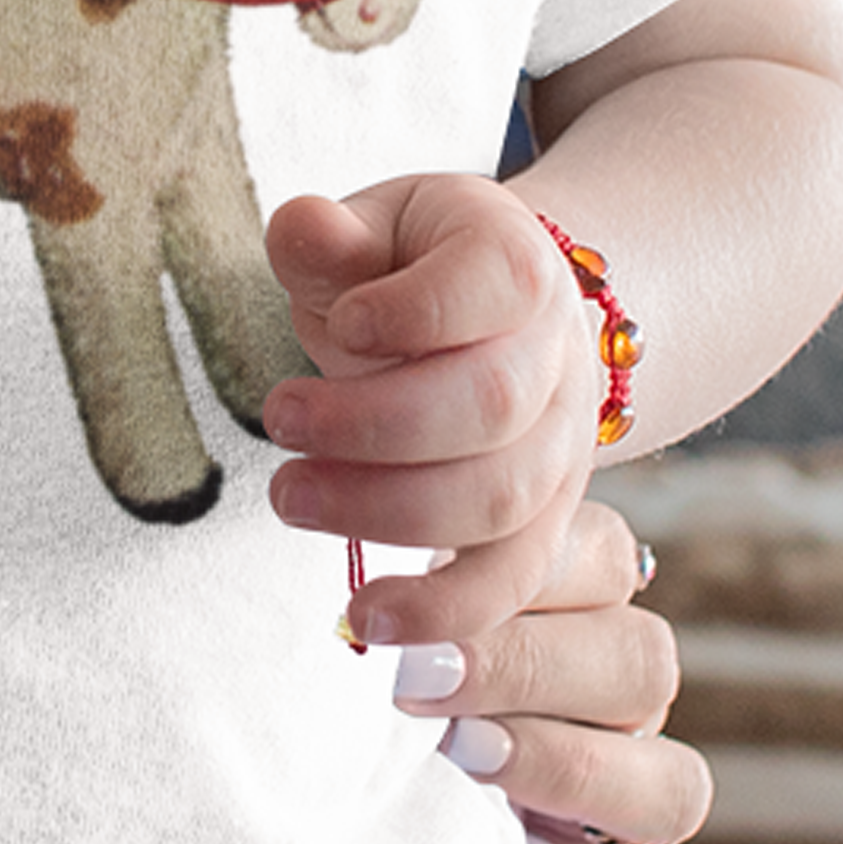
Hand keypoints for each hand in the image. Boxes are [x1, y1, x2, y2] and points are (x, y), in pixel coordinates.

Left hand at [262, 172, 597, 643]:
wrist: (486, 320)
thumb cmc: (409, 270)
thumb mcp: (371, 229)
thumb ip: (331, 237)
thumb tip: (302, 224)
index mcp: (521, 262)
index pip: (494, 283)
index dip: (416, 311)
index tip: (341, 323)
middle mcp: (560, 357)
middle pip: (492, 405)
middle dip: (374, 424)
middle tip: (279, 419)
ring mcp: (563, 448)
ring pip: (499, 499)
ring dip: (385, 511)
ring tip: (289, 496)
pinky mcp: (544, 523)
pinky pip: (508, 581)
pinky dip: (442, 611)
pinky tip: (366, 618)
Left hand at [391, 497, 710, 843]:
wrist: (355, 835)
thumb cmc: (364, 699)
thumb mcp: (395, 633)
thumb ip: (418, 599)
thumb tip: (383, 585)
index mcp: (577, 610)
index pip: (609, 558)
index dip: (519, 568)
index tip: (405, 595)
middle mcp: (620, 705)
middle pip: (644, 661)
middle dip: (525, 665)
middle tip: (418, 678)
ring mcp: (633, 813)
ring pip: (675, 784)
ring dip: (568, 768)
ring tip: (465, 758)